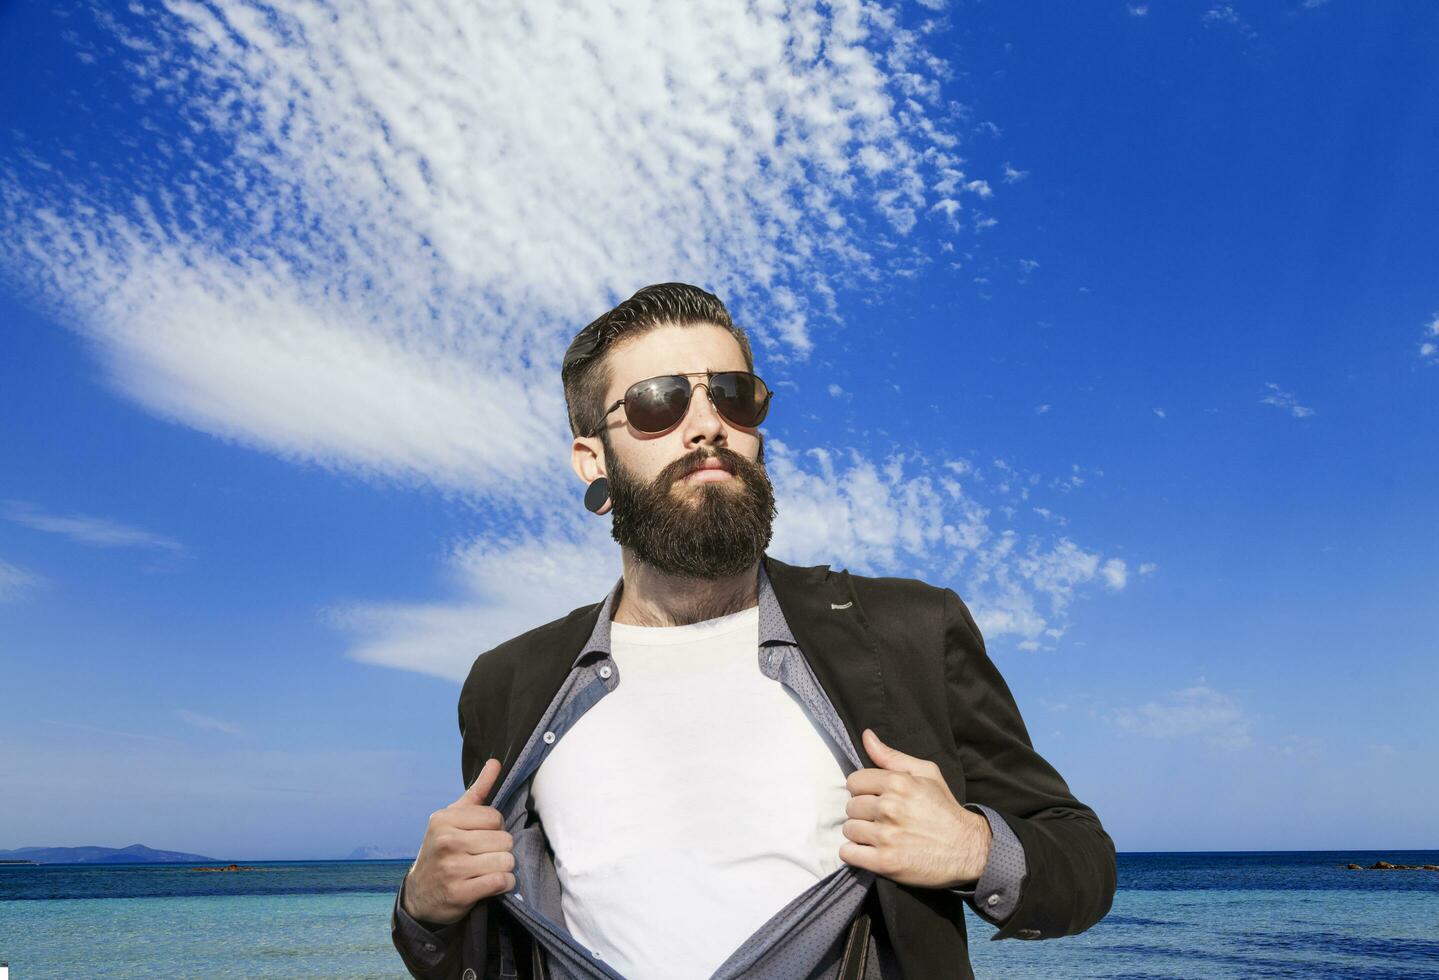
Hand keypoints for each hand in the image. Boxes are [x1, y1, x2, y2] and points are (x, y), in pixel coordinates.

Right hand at [402, 758, 515, 925]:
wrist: (420, 894)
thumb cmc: (444, 850)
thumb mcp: (453, 819)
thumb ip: (478, 791)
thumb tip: (495, 762)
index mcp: (444, 819)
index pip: (495, 817)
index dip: (496, 828)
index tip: (484, 836)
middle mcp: (446, 841)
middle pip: (504, 840)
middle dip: (501, 849)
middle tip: (485, 856)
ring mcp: (451, 868)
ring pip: (506, 861)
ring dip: (505, 868)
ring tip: (489, 869)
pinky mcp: (459, 893)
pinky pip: (500, 882)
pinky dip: (504, 884)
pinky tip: (493, 884)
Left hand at [839, 729, 991, 888]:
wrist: (967, 849)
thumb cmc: (944, 808)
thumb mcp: (926, 773)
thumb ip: (892, 756)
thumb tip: (866, 735)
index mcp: (898, 783)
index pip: (854, 781)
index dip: (863, 789)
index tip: (875, 797)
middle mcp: (889, 808)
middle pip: (850, 806)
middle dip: (863, 812)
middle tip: (881, 819)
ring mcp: (886, 836)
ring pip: (849, 830)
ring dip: (860, 833)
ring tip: (879, 835)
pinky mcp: (885, 862)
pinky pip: (848, 853)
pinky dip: (855, 853)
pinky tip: (870, 851)